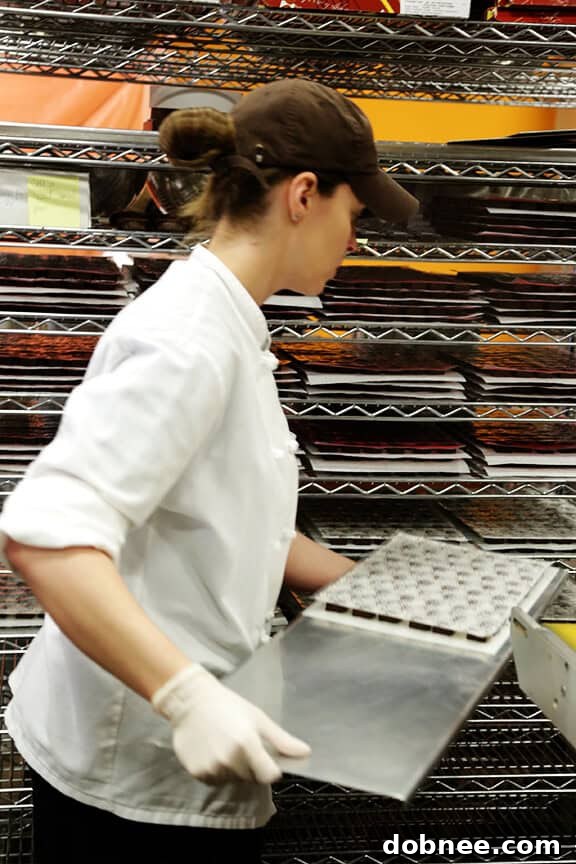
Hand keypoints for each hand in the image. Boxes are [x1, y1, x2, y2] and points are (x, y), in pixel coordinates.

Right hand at [151, 664, 309, 784]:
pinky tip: (211, 750)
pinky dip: (216, 770)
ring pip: (233, 779)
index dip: (270, 768)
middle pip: (251, 778)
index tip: (265, 757)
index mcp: (247, 745)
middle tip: (241, 744)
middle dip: (251, 766)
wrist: (190, 701)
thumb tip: (305, 752)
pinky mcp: (197, 773)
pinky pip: (215, 780)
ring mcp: (212, 769)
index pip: (269, 775)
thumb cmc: (227, 705)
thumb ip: (281, 739)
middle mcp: (229, 761)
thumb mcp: (257, 718)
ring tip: (224, 745)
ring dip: (233, 769)